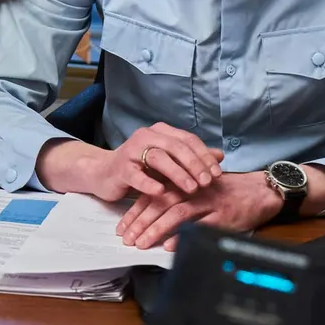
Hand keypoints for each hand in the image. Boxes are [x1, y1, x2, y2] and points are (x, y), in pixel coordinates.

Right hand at [37, 123, 222, 201]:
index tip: (217, 173)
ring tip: (192, 188)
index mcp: (161, 132)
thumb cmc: (141, 169)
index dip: (204, 156)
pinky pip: (136, 175)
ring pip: (158, 158)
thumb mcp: (170, 163)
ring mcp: (132, 151)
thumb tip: (220, 155)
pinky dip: (149, 184)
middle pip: (176, 147)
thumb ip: (193, 159)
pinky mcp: (120, 168)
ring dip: (177, 173)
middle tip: (207, 182)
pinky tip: (161, 192)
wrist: (104, 173)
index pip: (188, 140)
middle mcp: (147, 136)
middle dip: (194, 164)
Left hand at [115, 171, 282, 250]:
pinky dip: (185, 235)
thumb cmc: (227, 192)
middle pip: (161, 203)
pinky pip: (201, 225)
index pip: (154, 194)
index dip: (136, 211)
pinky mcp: (223, 215)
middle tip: (126, 239)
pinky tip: (171, 245)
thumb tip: (151, 216)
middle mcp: (194, 189)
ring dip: (156, 229)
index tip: (122, 227)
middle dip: (141, 222)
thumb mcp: (199, 189)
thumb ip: (177, 197)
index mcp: (185, 181)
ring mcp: (209, 202)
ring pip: (177, 213)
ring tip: (142, 243)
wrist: (260, 191)